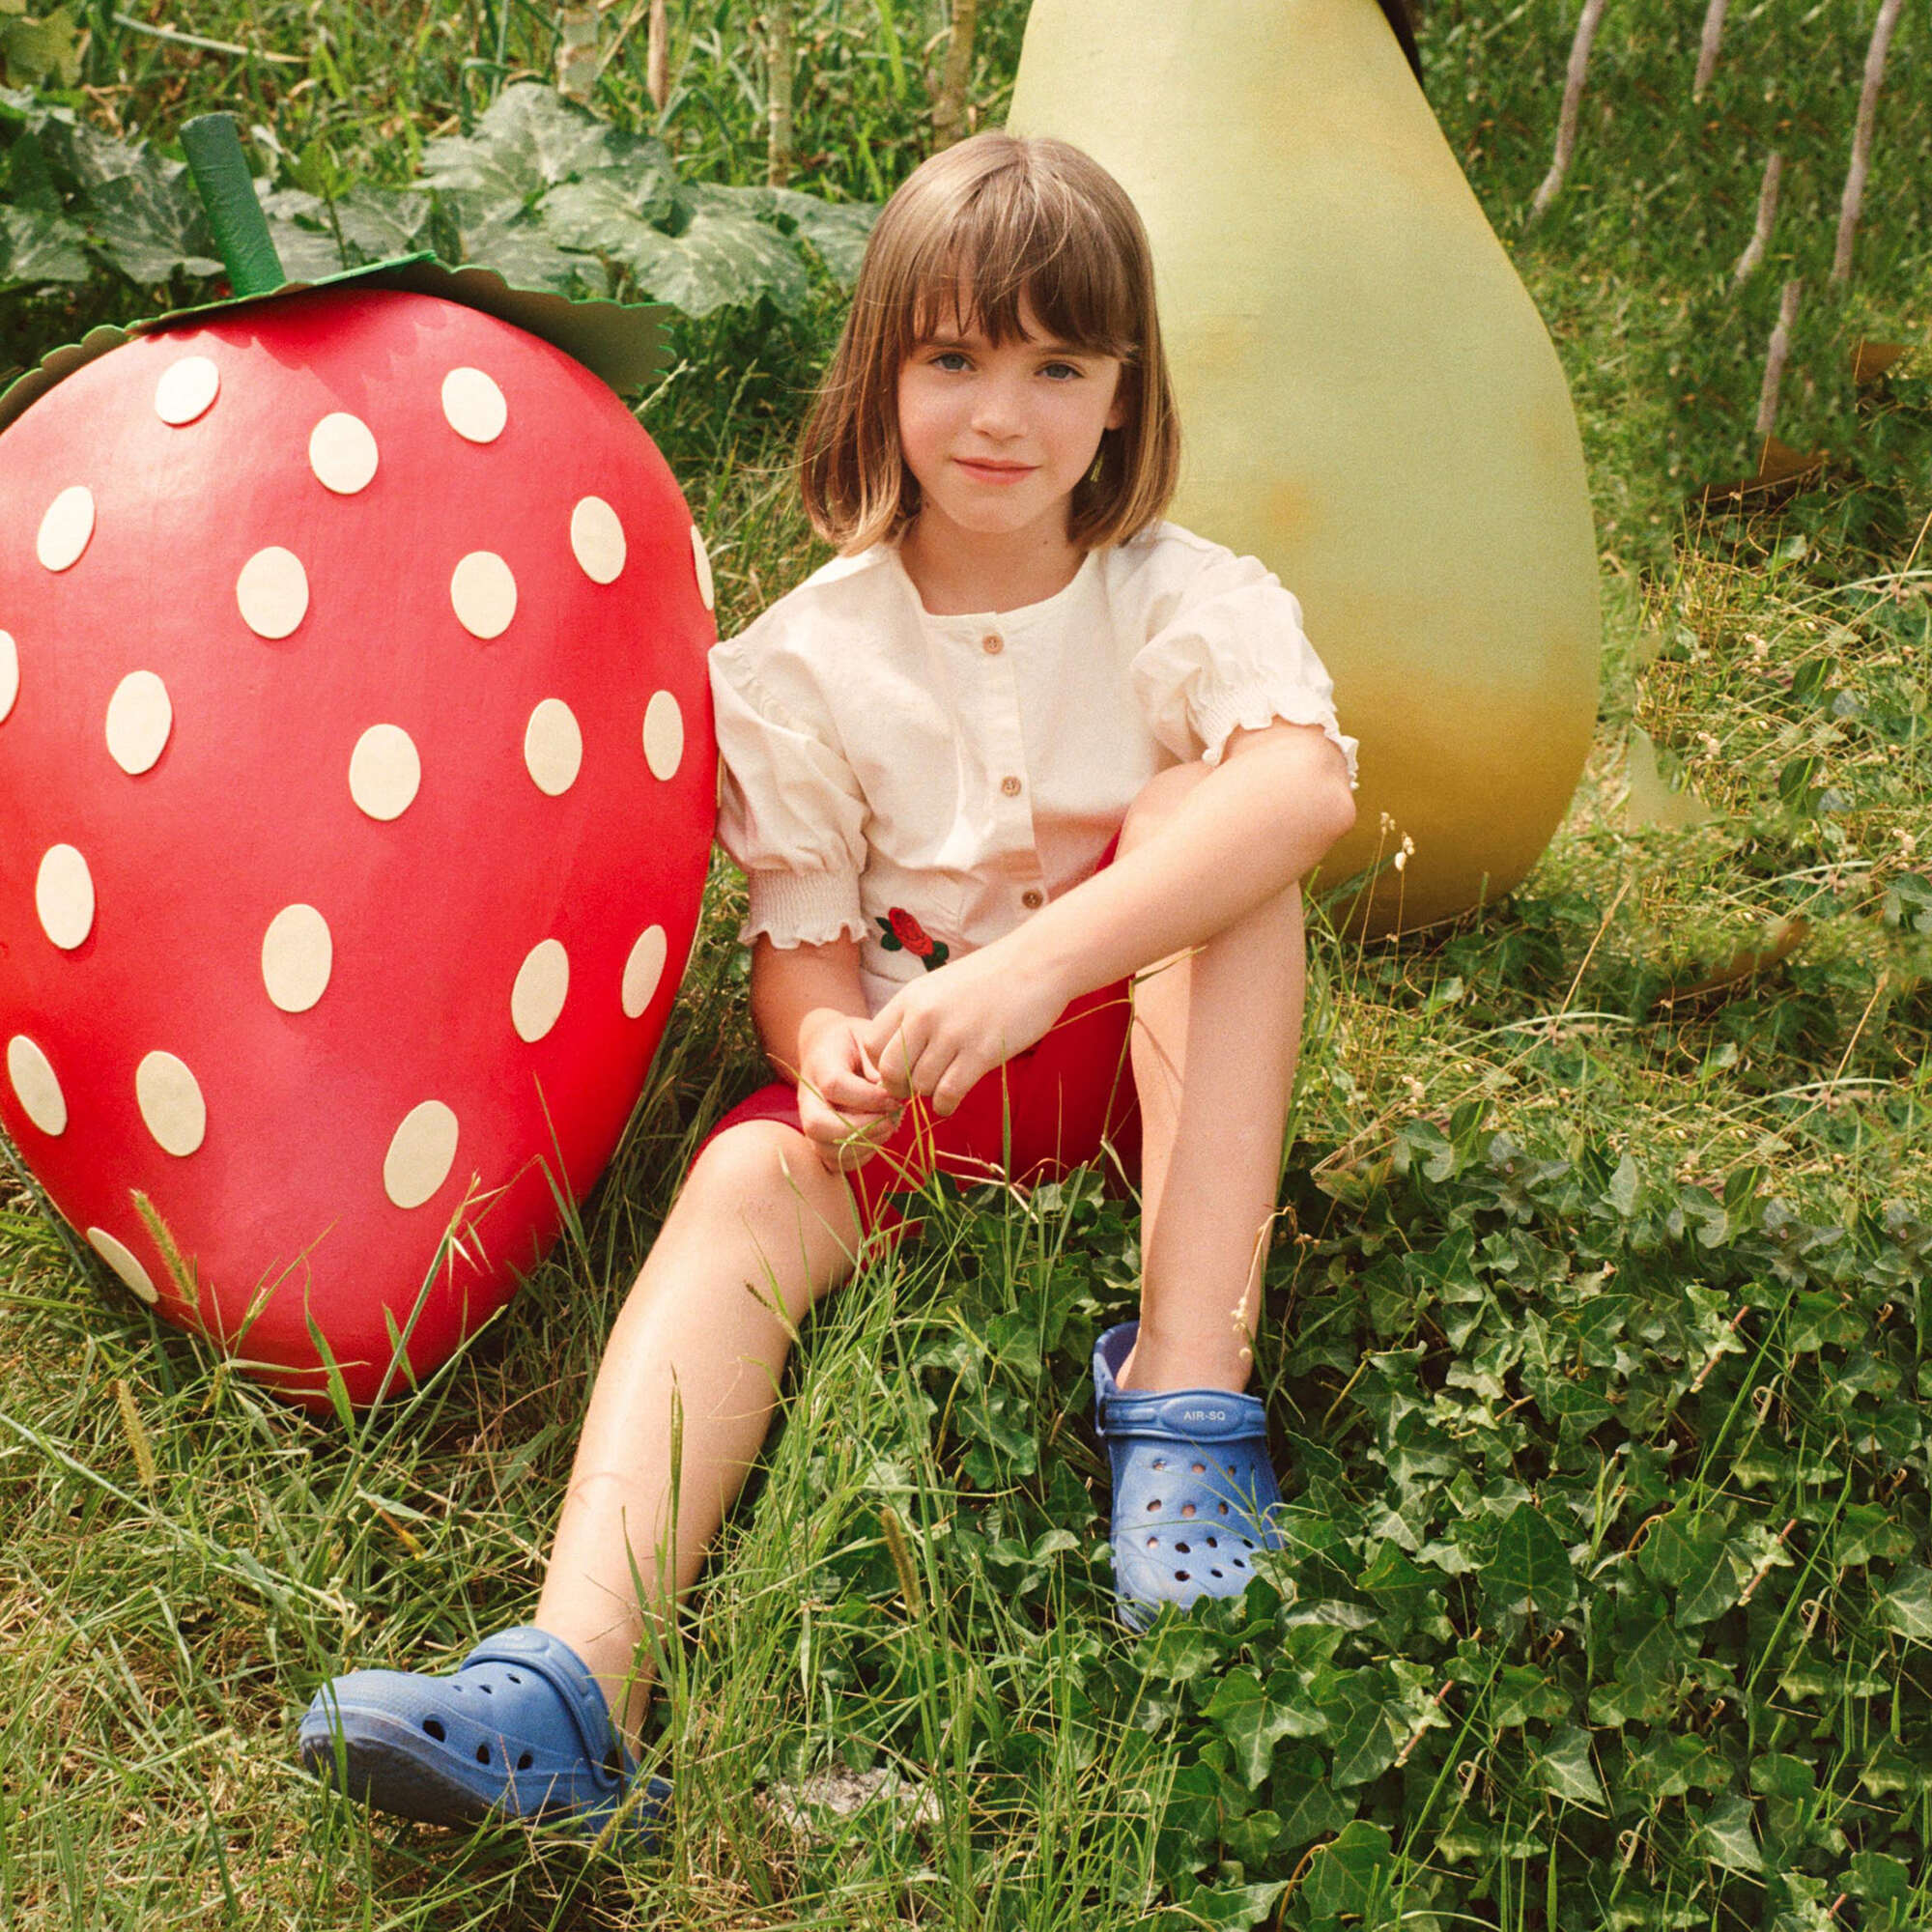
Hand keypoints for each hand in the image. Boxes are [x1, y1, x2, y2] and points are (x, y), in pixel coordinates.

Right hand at [794, 1007, 901, 1172]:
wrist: (828, 1047)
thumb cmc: (854, 1042)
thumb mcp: (868, 1037)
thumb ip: (878, 1060)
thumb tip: (889, 1091)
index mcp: (820, 1064)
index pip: (835, 1085)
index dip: (867, 1097)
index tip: (894, 1098)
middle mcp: (808, 1096)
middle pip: (817, 1124)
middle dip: (861, 1128)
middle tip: (892, 1120)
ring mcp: (810, 1119)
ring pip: (823, 1147)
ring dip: (862, 1145)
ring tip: (888, 1127)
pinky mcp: (819, 1138)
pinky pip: (832, 1161)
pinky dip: (858, 1157)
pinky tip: (877, 1138)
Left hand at [858, 946, 1069, 1117]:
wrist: (1037, 963)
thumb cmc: (991, 977)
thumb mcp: (940, 987)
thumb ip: (917, 1016)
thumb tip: (899, 1057)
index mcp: (911, 997)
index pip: (872, 1044)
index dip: (881, 1066)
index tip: (900, 1071)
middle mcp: (925, 1015)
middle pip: (890, 1071)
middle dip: (899, 1089)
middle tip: (916, 1089)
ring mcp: (952, 1034)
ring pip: (920, 1086)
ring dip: (930, 1094)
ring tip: (944, 1086)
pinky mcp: (981, 1052)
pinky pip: (948, 1094)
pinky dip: (945, 1106)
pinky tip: (952, 1102)